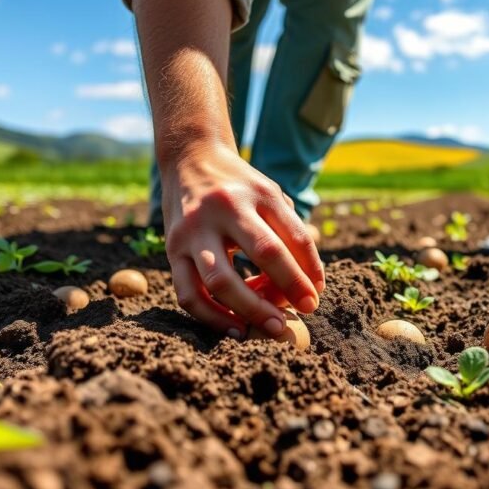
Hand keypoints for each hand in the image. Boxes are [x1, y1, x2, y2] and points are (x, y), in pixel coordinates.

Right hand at [160, 140, 324, 337]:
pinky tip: (237, 330)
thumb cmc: (240, 187)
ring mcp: (194, 230)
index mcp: (260, 193)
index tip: (317, 294)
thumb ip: (290, 231)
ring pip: (221, 281)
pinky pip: (189, 294)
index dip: (312, 269)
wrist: (189, 159)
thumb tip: (310, 283)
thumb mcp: (270, 194)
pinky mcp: (172, 250)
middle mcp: (226, 208)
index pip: (296, 236)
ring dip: (251, 310)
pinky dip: (212, 318)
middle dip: (290, 287)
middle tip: (306, 311)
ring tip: (273, 328)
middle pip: (265, 252)